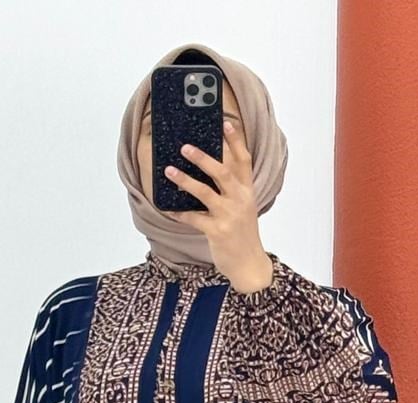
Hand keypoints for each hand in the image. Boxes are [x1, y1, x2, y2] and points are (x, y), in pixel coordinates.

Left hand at [164, 117, 273, 292]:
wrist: (249, 264)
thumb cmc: (243, 233)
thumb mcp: (244, 207)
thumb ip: (231, 188)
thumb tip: (208, 168)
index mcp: (247, 191)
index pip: (243, 160)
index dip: (235, 141)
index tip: (226, 123)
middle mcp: (240, 200)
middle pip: (223, 172)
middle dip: (203, 158)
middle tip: (185, 147)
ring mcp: (229, 216)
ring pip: (205, 192)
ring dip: (185, 180)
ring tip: (170, 170)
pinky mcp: (217, 231)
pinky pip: (194, 218)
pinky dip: (180, 212)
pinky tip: (168, 208)